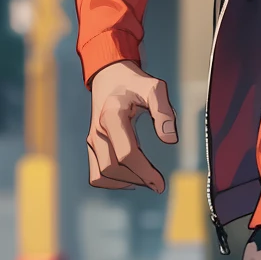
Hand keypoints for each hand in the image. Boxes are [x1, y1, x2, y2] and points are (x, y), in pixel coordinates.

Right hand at [87, 60, 177, 191]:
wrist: (110, 76)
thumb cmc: (135, 83)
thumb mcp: (155, 88)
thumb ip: (164, 111)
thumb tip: (170, 140)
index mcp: (112, 116)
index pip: (126, 154)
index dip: (144, 172)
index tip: (160, 182)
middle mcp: (98, 130)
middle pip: (113, 168)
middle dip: (137, 179)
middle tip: (157, 182)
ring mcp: (92, 139)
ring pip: (102, 174)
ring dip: (125, 182)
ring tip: (145, 180)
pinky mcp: (91, 145)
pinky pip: (96, 174)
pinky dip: (111, 182)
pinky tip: (130, 178)